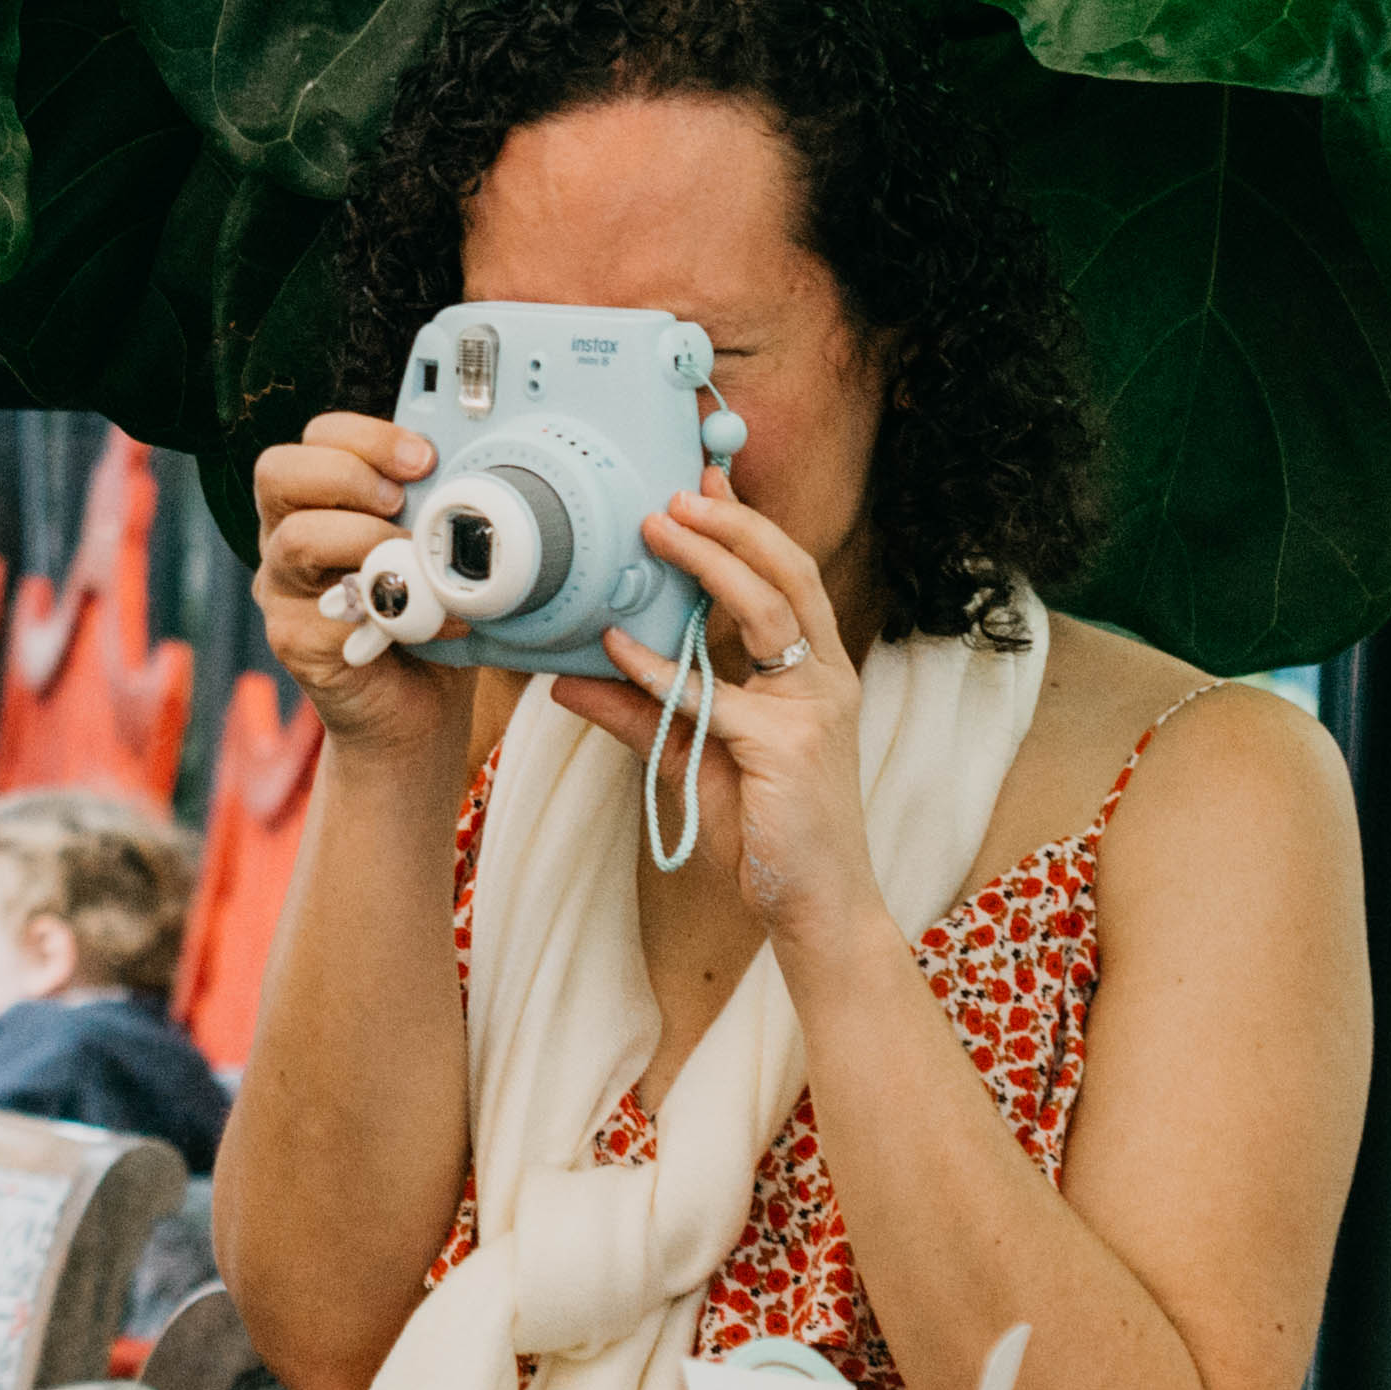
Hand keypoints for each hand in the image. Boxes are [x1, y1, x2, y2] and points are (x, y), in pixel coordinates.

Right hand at [252, 416, 465, 759]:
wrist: (415, 713)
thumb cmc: (426, 619)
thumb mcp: (435, 548)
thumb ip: (437, 509)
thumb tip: (480, 470)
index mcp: (319, 502)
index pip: (317, 439)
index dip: (367, 436)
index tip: (425, 457)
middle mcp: (285, 537)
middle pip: (278, 472)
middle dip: (349, 473)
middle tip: (401, 501)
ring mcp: (281, 590)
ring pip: (296, 538)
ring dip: (367, 540)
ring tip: (413, 560)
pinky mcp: (293, 640)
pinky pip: (330, 612)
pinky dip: (394, 610)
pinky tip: (437, 621)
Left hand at [577, 476, 883, 947]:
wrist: (813, 907)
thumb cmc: (766, 831)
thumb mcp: (693, 758)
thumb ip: (639, 713)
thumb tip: (567, 676)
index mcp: (814, 674)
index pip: (788, 579)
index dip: (748, 527)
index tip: (704, 482)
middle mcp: (823, 681)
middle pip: (789, 575)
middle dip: (734, 524)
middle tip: (676, 492)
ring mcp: (812, 711)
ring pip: (766, 613)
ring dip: (710, 563)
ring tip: (659, 530)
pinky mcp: (787, 749)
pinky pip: (716, 696)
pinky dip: (662, 669)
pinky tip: (618, 649)